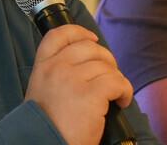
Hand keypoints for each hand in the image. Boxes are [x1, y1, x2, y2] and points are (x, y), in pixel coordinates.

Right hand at [25, 25, 132, 144]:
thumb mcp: (42, 89)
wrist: (45, 142)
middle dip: (106, 60)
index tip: (92, 39)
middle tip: (109, 76)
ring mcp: (72, 79)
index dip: (79, 32)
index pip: (59, 35)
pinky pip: (117, 82)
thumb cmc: (48, 123)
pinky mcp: (90, 95)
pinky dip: (125, 92)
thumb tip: (86, 64)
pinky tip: (121, 102)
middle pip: (90, 48)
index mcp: (42, 66)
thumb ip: (56, 72)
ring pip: (107, 67)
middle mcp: (56, 67)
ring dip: (116, 80)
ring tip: (115, 96)